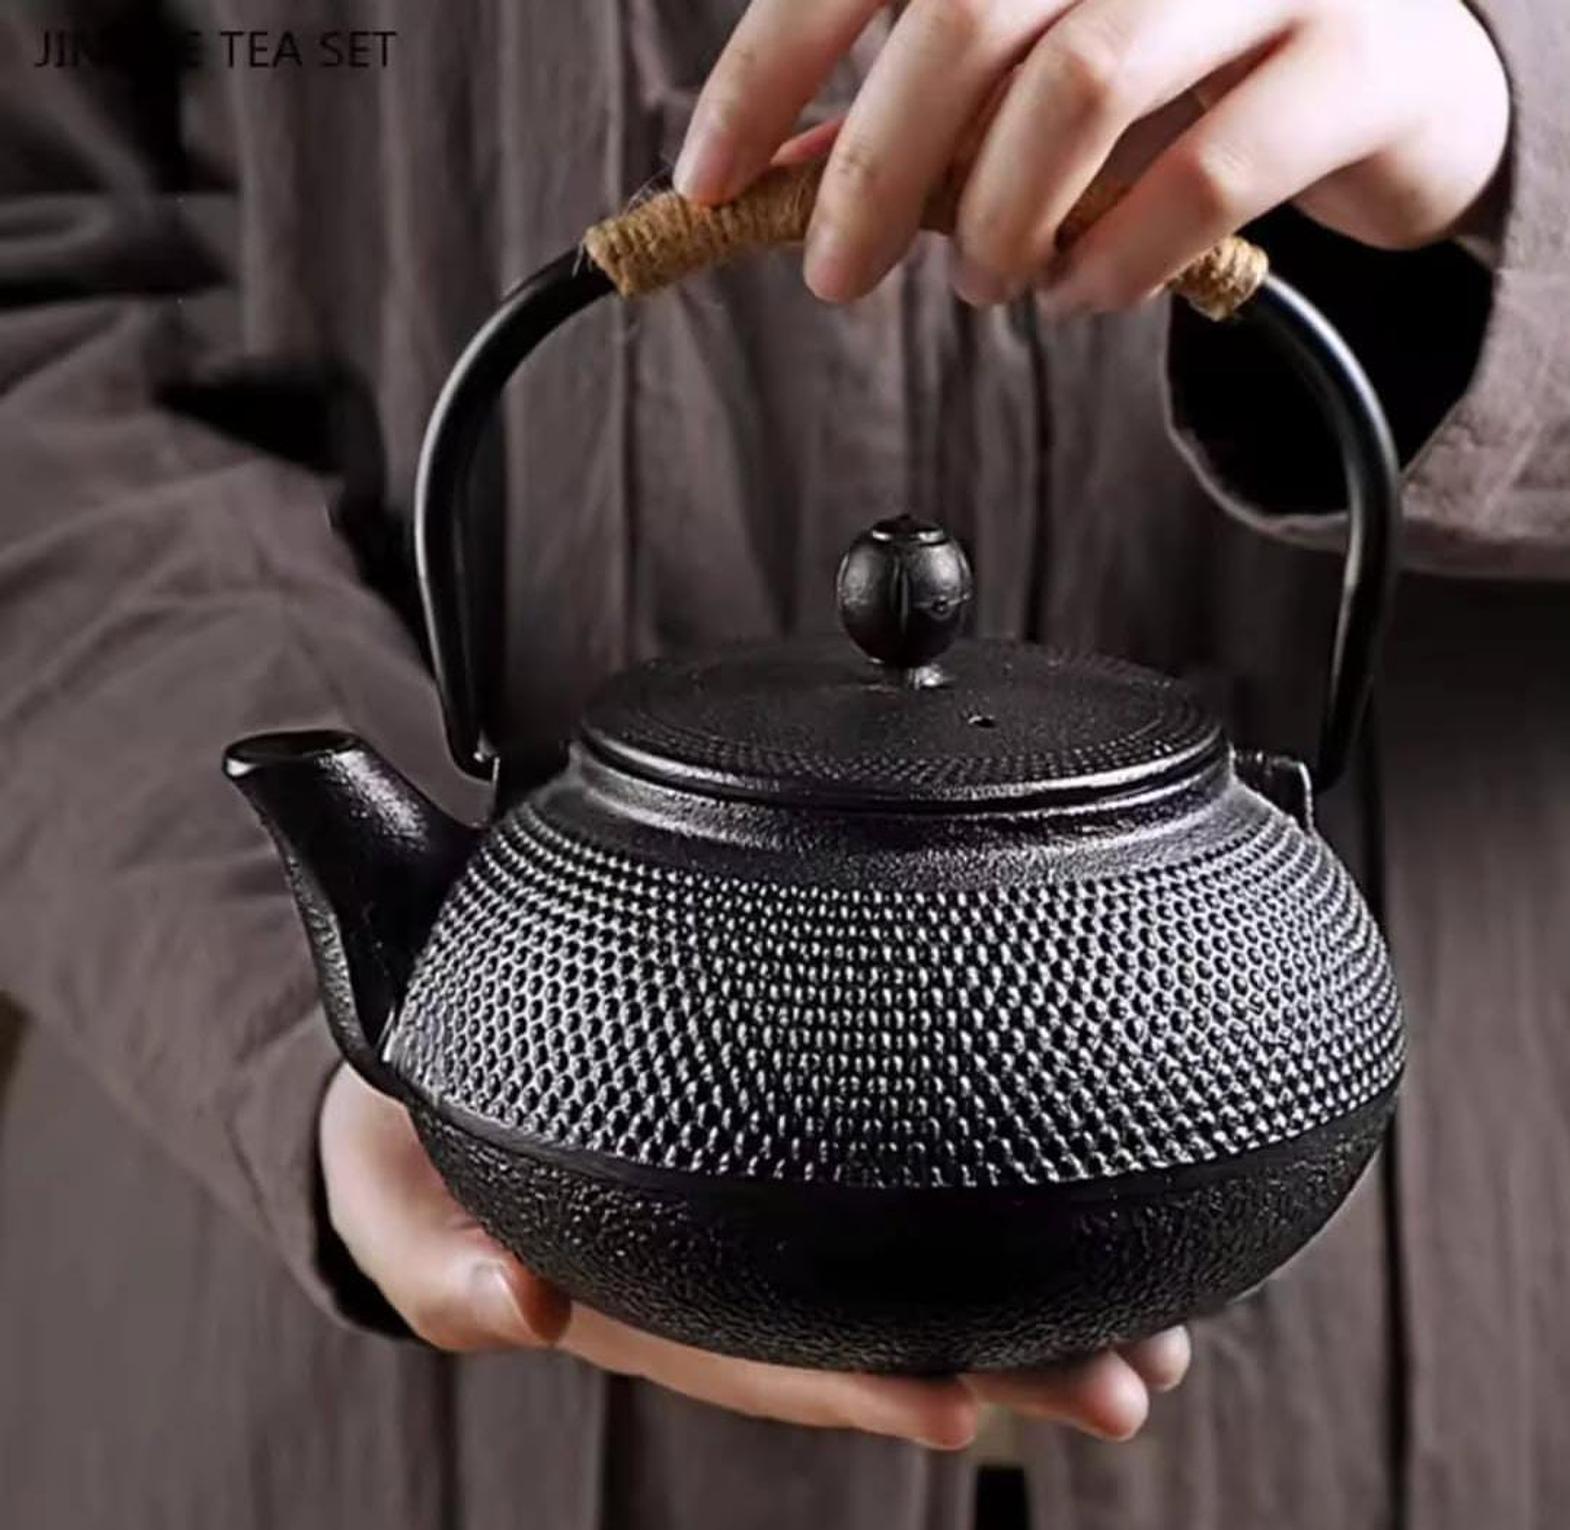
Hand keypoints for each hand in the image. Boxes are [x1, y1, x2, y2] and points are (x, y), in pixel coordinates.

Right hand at [320, 1065, 1189, 1445]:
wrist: (420, 1107)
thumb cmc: (414, 1159)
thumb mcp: (399, 1212)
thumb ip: (440, 1266)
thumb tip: (512, 1311)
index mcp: (642, 1295)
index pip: (769, 1352)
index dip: (864, 1379)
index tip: (967, 1403)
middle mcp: (724, 1283)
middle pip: (873, 1335)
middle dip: (1003, 1367)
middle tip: (1133, 1380)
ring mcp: (758, 1242)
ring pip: (905, 1286)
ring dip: (1028, 1314)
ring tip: (1158, 1339)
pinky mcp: (776, 1186)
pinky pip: (889, 1218)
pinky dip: (983, 1234)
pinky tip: (1078, 1235)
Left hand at [674, 0, 1509, 309]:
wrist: (1389, 74)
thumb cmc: (1183, 69)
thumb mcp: (1036, 73)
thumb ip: (924, 111)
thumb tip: (783, 178)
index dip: (773, 65)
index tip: (712, 179)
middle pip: (968, 14)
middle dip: (876, 172)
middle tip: (837, 276)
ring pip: (1086, 82)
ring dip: (1002, 220)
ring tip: (984, 282)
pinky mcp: (1361, 57)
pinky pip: (1211, 172)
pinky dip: (1118, 261)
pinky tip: (1082, 294)